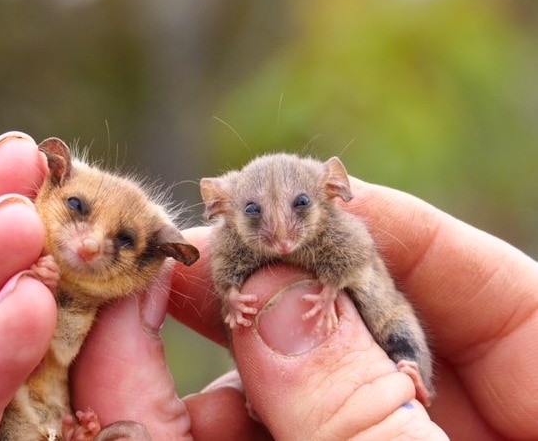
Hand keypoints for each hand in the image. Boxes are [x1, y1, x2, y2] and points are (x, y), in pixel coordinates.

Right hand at [73, 179, 537, 438]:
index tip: (286, 193)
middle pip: (362, 333)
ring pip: (294, 393)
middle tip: (185, 258)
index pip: (476, 279)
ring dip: (219, 367)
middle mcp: (459, 423)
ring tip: (133, 328)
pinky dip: (208, 425)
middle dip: (269, 294)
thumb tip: (274, 296)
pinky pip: (264, 440)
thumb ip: (361, 410)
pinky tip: (146, 406)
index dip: (380, 224)